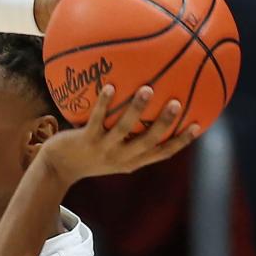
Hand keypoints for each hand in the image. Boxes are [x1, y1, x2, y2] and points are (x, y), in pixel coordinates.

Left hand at [38, 84, 197, 188]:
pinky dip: (103, 105)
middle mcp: (119, 158)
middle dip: (163, 124)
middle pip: (147, 142)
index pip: (161, 153)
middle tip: (177, 103)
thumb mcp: (112, 152)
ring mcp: (102, 149)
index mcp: (131, 161)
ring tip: (147, 89)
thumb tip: (147, 110)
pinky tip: (109, 87)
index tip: (198, 125)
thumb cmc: (87, 155)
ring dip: (136, 110)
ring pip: (123, 130)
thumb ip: (130, 138)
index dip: (180, 141)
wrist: (56, 168)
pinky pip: (96, 120)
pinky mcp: (84, 141)